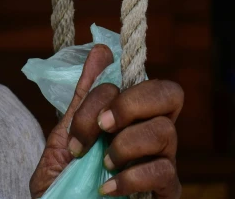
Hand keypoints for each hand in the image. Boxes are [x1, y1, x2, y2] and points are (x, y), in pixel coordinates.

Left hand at [29, 45, 183, 197]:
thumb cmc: (65, 183)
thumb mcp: (65, 137)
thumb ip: (81, 99)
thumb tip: (100, 50)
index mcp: (129, 117)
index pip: (136, 80)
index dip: (102, 96)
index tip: (78, 129)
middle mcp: (152, 136)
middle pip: (170, 93)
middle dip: (132, 103)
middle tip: (104, 127)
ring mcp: (163, 163)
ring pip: (165, 131)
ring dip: (125, 144)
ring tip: (103, 163)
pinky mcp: (166, 192)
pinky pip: (164, 172)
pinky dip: (130, 177)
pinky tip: (106, 188)